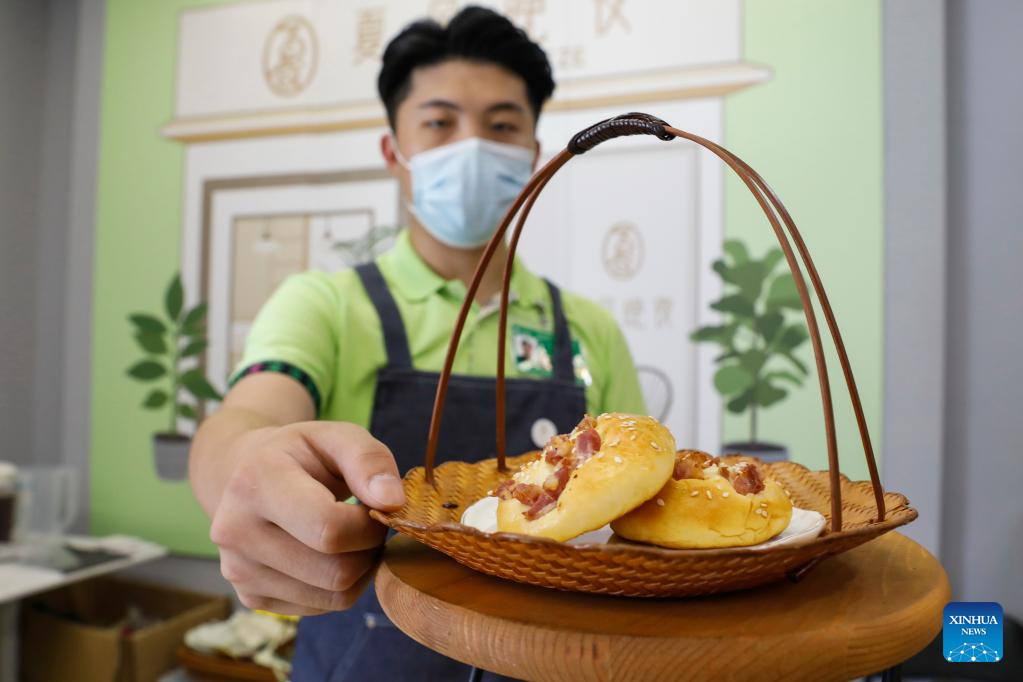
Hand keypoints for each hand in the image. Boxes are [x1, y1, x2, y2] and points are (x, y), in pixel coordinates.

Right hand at [208, 421, 404, 614]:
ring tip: (350, 535)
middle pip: (336, 571)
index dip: (368, 524)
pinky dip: (340, 586)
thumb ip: (369, 460)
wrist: (248, 475)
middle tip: (367, 523)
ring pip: (333, 597)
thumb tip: (392, 502)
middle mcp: (235, 532)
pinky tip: (330, 554)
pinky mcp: (250, 598)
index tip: (374, 506)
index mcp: (255, 483)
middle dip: (368, 549)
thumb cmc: (302, 454)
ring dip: (359, 569)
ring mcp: (238, 571)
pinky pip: (321, 608)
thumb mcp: (336, 435)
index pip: (329, 530)